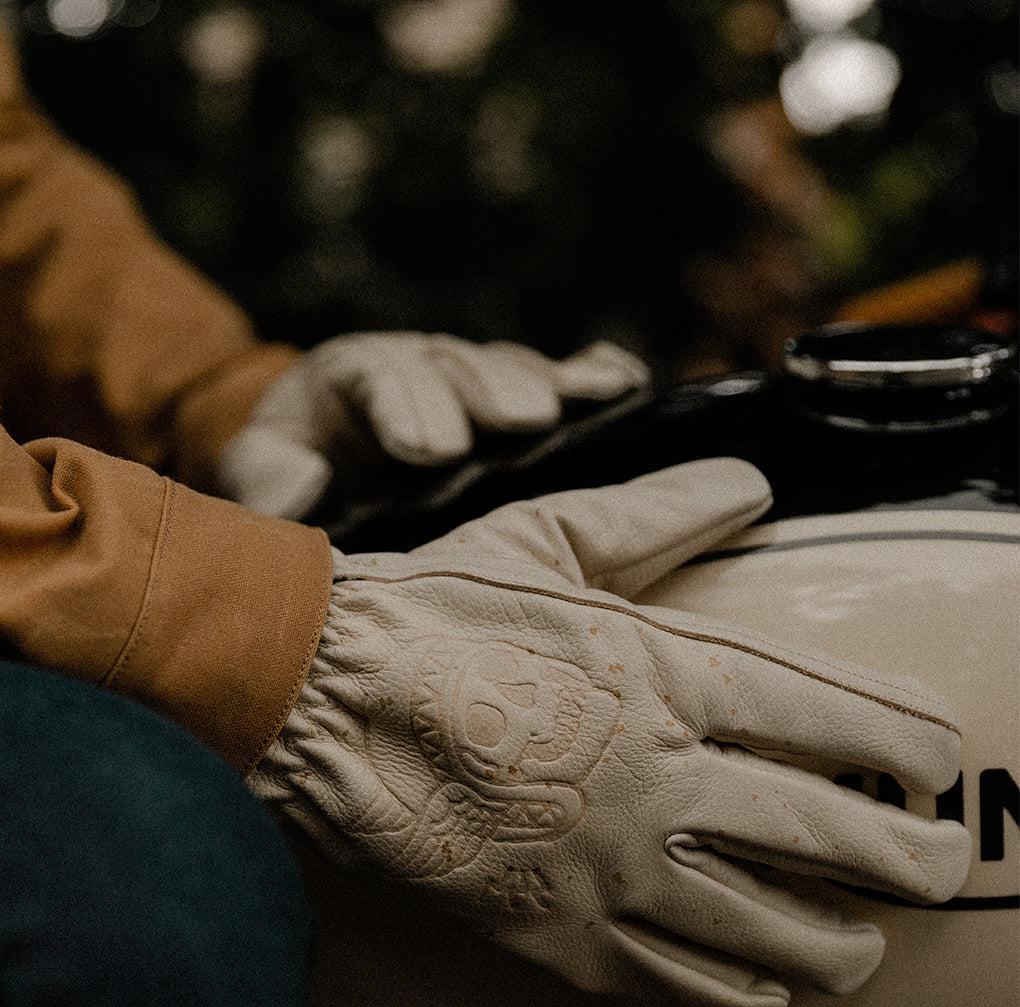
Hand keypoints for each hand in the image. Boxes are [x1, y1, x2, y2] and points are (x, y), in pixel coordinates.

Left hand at [218, 333, 649, 519]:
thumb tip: (299, 484)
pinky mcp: (513, 402)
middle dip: (487, 389)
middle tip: (518, 420)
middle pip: (454, 365)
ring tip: (588, 401)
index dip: (405, 407)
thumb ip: (265, 477)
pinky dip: (590, 375)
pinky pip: (556, 378)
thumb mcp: (260, 472)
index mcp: (348, 378)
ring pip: (509, 370)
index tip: (430, 449)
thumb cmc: (294, 471)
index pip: (376, 379)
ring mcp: (471, 381)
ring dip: (547, 385)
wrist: (326, 462)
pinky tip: (622, 382)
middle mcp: (417, 366)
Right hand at [250, 458, 970, 1006]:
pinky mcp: (560, 935)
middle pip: (833, 841)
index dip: (912, 746)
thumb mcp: (549, 537)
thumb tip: (747, 478)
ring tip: (867, 945)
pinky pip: (678, 985)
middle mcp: (662, 783)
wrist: (317, 699)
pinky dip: (738, 993)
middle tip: (942, 866)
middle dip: (913, 862)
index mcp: (672, 676)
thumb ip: (660, 513)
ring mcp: (614, 871)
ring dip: (842, 943)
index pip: (838, 720)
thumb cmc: (433, 612)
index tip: (942, 762)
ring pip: (771, 935)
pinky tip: (763, 985)